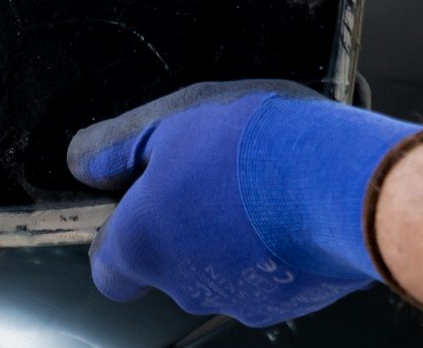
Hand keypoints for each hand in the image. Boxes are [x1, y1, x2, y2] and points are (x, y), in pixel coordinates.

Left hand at [68, 79, 422, 327]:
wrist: (340, 182)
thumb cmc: (250, 147)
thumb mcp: (168, 121)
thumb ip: (115, 148)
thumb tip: (82, 163)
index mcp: (141, 246)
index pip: (108, 269)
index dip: (118, 236)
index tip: (140, 199)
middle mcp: (183, 286)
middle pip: (169, 264)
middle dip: (186, 223)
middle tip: (212, 172)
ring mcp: (238, 300)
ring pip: (221, 268)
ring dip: (233, 233)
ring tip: (261, 179)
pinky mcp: (289, 301)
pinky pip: (270, 273)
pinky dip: (276, 246)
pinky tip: (294, 204)